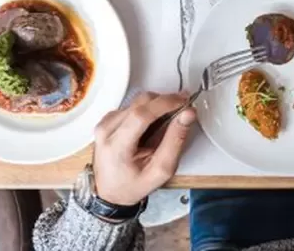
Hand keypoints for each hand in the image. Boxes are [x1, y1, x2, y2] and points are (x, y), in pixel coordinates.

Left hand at [91, 92, 197, 206]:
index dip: (165, 103)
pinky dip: (147, 110)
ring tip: (164, 125)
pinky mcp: (107, 119)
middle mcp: (106, 130)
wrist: (110, 192)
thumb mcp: (161, 171)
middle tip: (180, 113)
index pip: (141, 114)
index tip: (185, 101)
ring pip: (138, 102)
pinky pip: (133, 105)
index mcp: (116, 146)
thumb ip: (176, 140)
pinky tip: (150, 126)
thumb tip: (188, 113)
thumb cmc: (134, 185)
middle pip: (141, 103)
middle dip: (165, 103)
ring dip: (156, 107)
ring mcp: (105, 123)